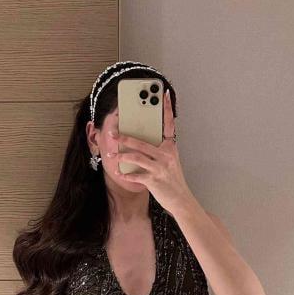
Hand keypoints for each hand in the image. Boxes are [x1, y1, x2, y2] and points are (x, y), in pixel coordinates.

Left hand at [107, 89, 193, 213]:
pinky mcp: (154, 181)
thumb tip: (141, 142)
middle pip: (142, 142)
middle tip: (113, 132)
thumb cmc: (173, 181)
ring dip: (121, 155)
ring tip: (111, 154)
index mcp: (171, 148)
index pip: (169, 124)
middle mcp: (166, 155)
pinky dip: (126, 174)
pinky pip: (136, 175)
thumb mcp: (170, 161)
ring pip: (136, 157)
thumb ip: (159, 150)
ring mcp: (160, 168)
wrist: (182, 201)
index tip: (164, 93)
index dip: (167, 108)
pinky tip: (118, 172)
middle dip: (125, 137)